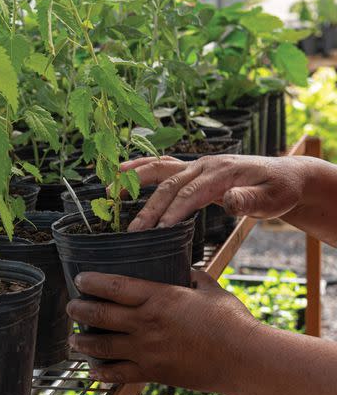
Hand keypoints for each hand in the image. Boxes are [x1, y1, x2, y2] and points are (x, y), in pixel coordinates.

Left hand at [66, 271, 260, 392]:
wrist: (244, 358)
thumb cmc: (231, 320)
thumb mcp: (209, 287)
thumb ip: (192, 276)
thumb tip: (183, 268)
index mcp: (159, 297)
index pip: (114, 285)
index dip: (91, 281)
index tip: (79, 279)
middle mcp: (146, 322)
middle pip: (100, 314)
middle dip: (79, 310)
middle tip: (71, 307)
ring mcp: (146, 349)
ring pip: (102, 345)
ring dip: (83, 341)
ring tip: (73, 339)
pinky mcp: (152, 372)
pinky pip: (118, 374)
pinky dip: (102, 373)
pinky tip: (92, 372)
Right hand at [122, 155, 308, 231]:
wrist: (283, 175)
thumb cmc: (278, 189)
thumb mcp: (273, 198)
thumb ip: (250, 199)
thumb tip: (229, 199)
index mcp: (223, 172)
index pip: (192, 193)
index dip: (175, 210)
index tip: (161, 230)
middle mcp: (204, 164)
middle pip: (170, 185)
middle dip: (149, 208)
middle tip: (134, 230)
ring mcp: (196, 165)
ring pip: (160, 170)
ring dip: (134, 181)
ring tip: (110, 192)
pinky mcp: (191, 170)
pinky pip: (161, 166)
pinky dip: (139, 168)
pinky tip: (120, 173)